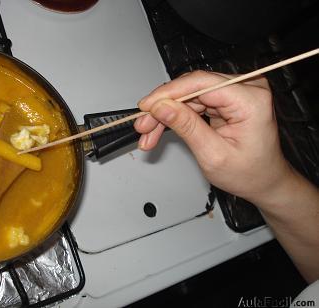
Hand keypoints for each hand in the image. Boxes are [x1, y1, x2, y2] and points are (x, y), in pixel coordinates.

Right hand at [134, 71, 292, 205]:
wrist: (264, 181)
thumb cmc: (250, 172)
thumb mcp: (213, 154)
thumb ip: (187, 127)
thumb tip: (162, 106)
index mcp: (250, 100)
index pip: (201, 83)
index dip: (168, 93)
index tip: (146, 106)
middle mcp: (245, 89)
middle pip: (191, 89)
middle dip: (163, 108)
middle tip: (143, 125)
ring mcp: (235, 93)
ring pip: (187, 96)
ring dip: (165, 115)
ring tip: (148, 134)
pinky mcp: (225, 100)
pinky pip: (192, 103)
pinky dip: (175, 116)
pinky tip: (160, 128)